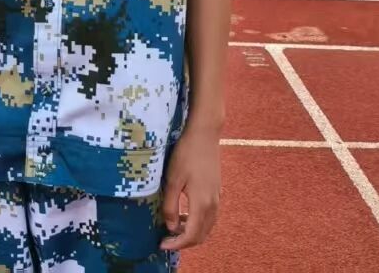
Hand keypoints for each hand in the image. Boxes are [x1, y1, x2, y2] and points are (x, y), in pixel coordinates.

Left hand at [158, 124, 220, 251]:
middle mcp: (213, 204)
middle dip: (184, 242)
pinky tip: (184, 213)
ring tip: (173, 227)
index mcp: (202, 203)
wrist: (204, 134)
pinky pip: (210, 216)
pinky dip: (198, 222)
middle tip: (166, 239)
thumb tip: (171, 226)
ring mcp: (217, 197)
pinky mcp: (217, 191)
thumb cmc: (186, 154)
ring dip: (191, 232)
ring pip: (207, 226)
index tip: (162, 244)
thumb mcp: (173, 180)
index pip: (192, 235)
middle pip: (201, 235)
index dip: (177, 244)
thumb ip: (171, 206)